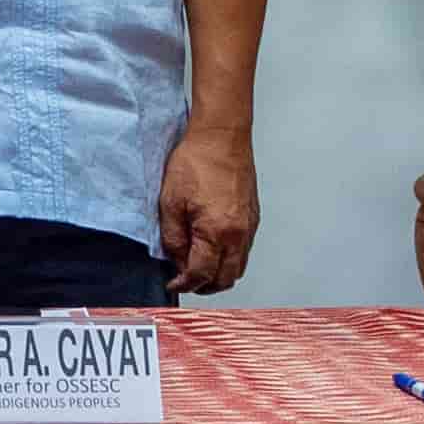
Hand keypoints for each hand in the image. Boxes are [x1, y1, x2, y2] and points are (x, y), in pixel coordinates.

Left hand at [159, 120, 258, 295]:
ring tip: (198, 268)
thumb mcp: (170, 202)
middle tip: (186, 281)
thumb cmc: (196, 162)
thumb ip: (173, 238)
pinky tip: (212, 249)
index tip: (173, 284)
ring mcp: (249, 226)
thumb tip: (176, 259)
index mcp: (217, 232)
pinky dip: (229, 258)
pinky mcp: (253, 218)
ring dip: (219, 274)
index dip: (185, 284)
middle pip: (226, 278)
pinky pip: (244, 250)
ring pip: (238, 267)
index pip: (202, 274)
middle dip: (204, 286)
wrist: (221, 137)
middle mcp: (239, 234)